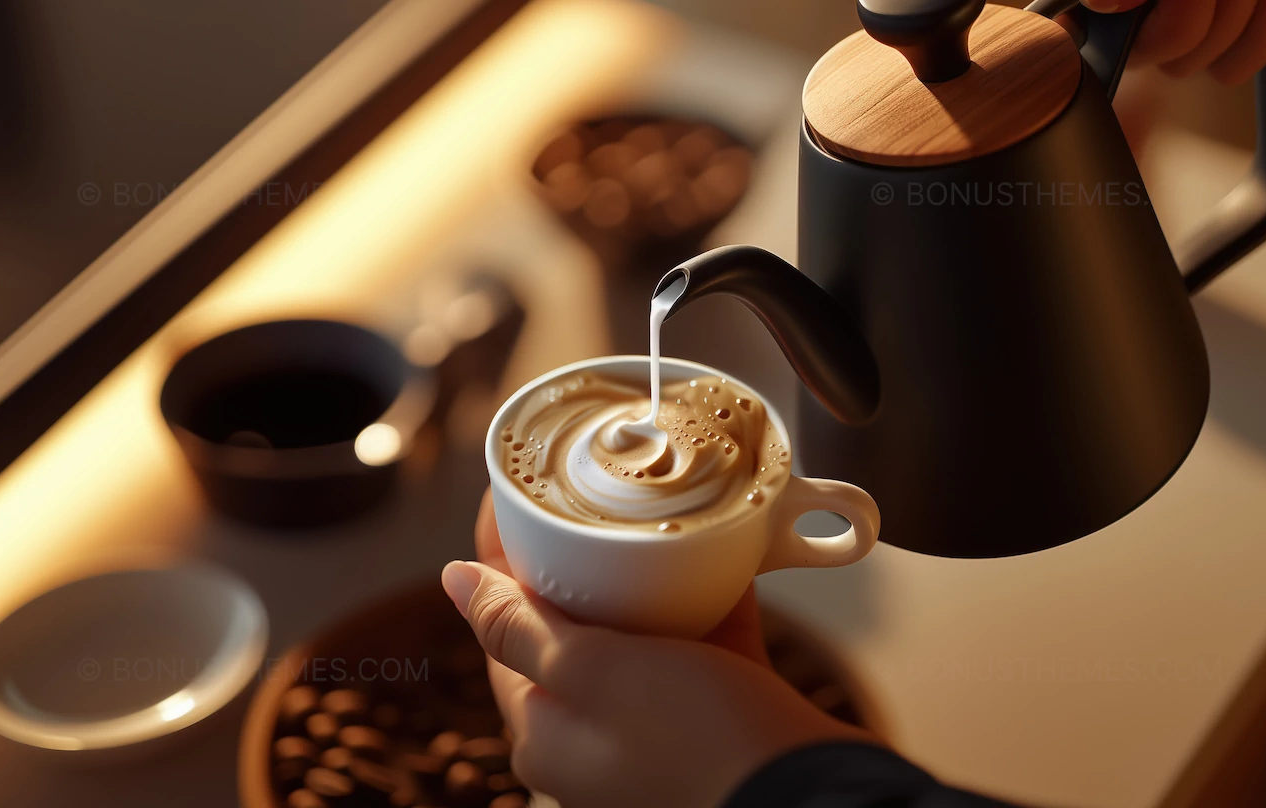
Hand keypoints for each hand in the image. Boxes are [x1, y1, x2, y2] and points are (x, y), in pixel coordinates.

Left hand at [450, 490, 874, 807]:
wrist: (813, 794)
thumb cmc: (700, 744)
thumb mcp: (594, 673)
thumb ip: (519, 628)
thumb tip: (452, 582)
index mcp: (545, 728)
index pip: (505, 623)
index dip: (506, 552)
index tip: (520, 489)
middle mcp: (595, 729)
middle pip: (573, 619)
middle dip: (581, 552)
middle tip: (590, 487)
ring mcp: (659, 721)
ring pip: (639, 623)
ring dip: (646, 568)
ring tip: (652, 505)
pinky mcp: (719, 706)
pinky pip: (701, 632)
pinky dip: (706, 589)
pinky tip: (719, 544)